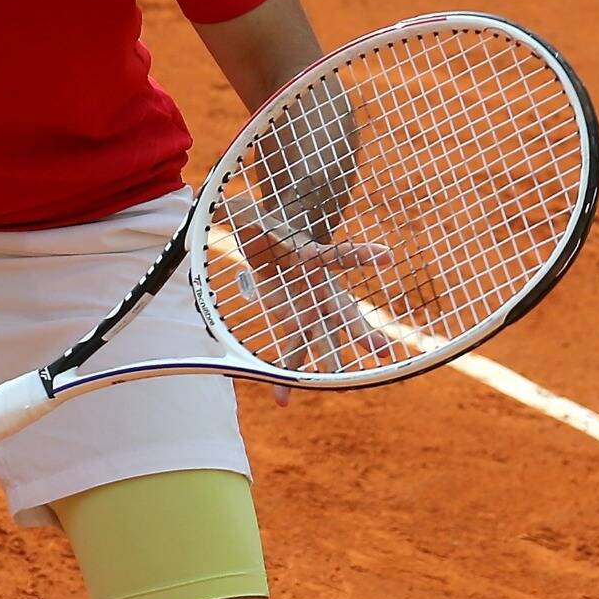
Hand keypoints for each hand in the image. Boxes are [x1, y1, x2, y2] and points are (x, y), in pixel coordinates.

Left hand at [219, 190, 393, 402]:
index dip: (361, 256)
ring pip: (326, 340)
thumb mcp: (248, 216)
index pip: (339, 255)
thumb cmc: (265, 229)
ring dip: (330, 364)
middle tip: (383, 349)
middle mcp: (320, 288)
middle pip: (344, 312)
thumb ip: (234, 212)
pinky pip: (294, 352)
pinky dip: (286, 376)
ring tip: (342, 387)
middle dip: (362, 332)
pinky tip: (280, 400)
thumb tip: (212, 199)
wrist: (277, 243)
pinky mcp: (295, 324)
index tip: (386, 257)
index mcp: (312, 258)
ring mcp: (312, 310)